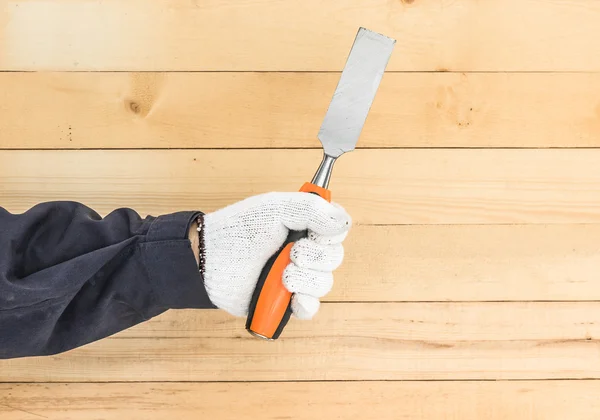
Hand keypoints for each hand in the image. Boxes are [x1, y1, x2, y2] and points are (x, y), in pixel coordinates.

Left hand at [202, 192, 350, 318]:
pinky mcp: (286, 300)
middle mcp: (305, 251)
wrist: (212, 260)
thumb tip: (343, 222)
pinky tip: (293, 297)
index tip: (314, 233)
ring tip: (281, 275)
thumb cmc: (240, 229)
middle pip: (334, 257)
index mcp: (305, 226)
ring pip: (324, 283)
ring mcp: (297, 277)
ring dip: (305, 279)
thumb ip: (312, 209)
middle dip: (316, 256)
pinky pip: (310, 308)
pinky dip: (305, 304)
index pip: (337, 230)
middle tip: (293, 254)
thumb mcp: (276, 208)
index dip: (332, 234)